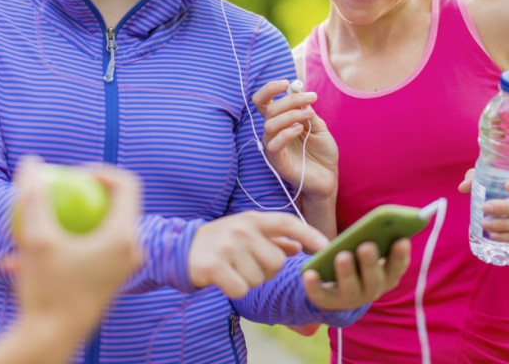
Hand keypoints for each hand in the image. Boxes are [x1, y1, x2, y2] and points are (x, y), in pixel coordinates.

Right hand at [4, 156, 141, 342]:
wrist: (52, 341)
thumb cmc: (46, 291)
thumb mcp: (36, 240)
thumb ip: (34, 199)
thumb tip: (31, 162)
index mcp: (124, 236)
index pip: (126, 184)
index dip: (101, 170)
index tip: (72, 172)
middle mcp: (131, 250)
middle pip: (114, 204)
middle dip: (83, 194)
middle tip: (57, 190)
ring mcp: (122, 266)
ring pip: (97, 229)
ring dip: (67, 223)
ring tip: (34, 223)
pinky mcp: (109, 278)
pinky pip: (89, 249)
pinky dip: (64, 245)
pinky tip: (23, 253)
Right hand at [189, 211, 328, 298]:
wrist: (181, 248)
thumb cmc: (222, 241)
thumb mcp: (247, 232)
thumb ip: (274, 239)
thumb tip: (298, 248)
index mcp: (253, 219)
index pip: (287, 223)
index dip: (309, 234)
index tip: (326, 246)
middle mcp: (242, 230)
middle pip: (276, 262)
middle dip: (267, 271)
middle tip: (250, 266)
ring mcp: (227, 247)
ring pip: (258, 278)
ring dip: (249, 281)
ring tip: (234, 269)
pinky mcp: (214, 266)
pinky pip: (241, 289)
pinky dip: (236, 290)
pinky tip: (225, 279)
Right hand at [252, 80, 337, 201]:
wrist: (328, 177)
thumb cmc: (321, 152)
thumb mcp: (318, 126)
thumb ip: (307, 111)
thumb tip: (300, 93)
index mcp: (279, 121)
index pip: (263, 101)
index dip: (270, 89)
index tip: (288, 83)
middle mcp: (272, 132)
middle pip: (268, 109)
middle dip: (290, 99)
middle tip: (311, 98)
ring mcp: (273, 147)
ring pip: (270, 124)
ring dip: (291, 115)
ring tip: (309, 116)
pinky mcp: (277, 161)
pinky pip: (273, 144)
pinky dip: (286, 132)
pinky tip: (300, 130)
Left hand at [302, 238, 410, 310]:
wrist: (336, 288)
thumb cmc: (357, 261)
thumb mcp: (368, 249)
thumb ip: (376, 239)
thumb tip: (381, 222)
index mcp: (386, 276)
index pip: (397, 267)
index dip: (400, 255)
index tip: (401, 239)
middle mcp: (372, 290)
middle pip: (374, 280)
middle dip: (371, 263)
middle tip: (366, 245)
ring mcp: (351, 298)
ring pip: (350, 289)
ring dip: (347, 273)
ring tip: (342, 255)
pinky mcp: (328, 302)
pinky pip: (322, 296)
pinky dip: (315, 286)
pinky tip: (310, 274)